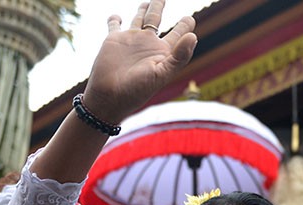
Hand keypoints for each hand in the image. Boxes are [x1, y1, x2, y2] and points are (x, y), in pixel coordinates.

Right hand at [82, 0, 197, 123]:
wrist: (109, 98)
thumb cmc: (137, 90)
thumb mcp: (162, 74)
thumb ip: (179, 56)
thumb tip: (193, 36)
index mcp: (163, 52)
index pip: (178, 34)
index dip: (185, 26)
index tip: (190, 18)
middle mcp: (148, 44)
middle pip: (156, 20)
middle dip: (160, 8)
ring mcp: (131, 41)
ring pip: (139, 19)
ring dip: (143, 10)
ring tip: (148, 2)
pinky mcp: (113, 40)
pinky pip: (115, 25)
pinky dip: (115, 19)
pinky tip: (116, 15)